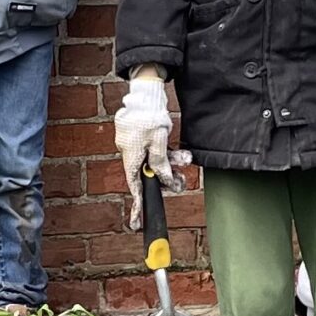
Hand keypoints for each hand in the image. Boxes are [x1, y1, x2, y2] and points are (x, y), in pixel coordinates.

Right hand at [114, 75, 174, 230]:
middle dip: (166, 179)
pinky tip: (181, 154)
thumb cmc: (150, 115)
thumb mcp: (159, 142)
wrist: (146, 92)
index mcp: (130, 156)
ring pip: (155, 162)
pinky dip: (168, 154)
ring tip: (186, 160)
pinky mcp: (143, 138)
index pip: (135, 187)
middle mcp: (131, 153)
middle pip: (149, 175)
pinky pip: (156, 152)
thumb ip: (161, 163)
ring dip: (171, 164)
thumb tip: (165, 181)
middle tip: (181, 184)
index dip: (138, 206)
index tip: (137, 223)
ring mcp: (136, 145)